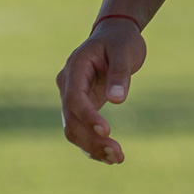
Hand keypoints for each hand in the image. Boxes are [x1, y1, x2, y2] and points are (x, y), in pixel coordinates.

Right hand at [56, 18, 146, 163]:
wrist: (115, 35)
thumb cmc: (121, 40)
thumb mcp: (125, 50)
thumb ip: (120, 73)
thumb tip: (117, 100)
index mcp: (75, 67)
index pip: (74, 97)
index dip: (88, 116)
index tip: (107, 130)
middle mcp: (68, 84)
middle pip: (71, 120)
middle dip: (91, 140)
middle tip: (118, 154)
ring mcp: (71, 97)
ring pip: (73, 129)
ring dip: (92, 147)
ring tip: (118, 158)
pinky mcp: (81, 107)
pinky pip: (81, 130)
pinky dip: (93, 144)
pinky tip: (111, 156)